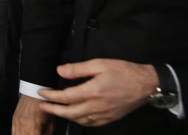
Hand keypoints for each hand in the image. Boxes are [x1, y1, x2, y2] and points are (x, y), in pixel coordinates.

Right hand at [12, 95, 54, 134]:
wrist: (34, 94)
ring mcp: (17, 122)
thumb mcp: (51, 124)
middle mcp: (23, 126)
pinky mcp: (14, 119)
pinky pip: (13, 132)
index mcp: (34, 127)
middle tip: (33, 134)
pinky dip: (17, 134)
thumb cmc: (44, 107)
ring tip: (29, 133)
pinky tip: (23, 134)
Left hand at [36, 59, 157, 126]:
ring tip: (55, 110)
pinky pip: (91, 124)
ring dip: (65, 116)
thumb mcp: (99, 64)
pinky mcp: (111, 118)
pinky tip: (75, 116)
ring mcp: (104, 114)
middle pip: (69, 112)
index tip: (41, 93)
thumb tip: (59, 71)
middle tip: (42, 106)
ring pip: (80, 120)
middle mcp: (97, 106)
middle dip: (53, 110)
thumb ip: (78, 69)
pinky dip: (80, 121)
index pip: (66, 97)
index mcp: (93, 91)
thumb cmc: (123, 71)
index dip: (51, 96)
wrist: (146, 84)